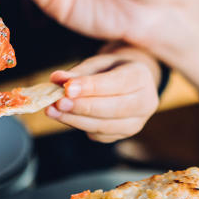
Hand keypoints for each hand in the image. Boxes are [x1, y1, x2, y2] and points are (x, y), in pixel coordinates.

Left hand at [44, 47, 159, 142]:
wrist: (130, 83)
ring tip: (52, 110)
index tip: (67, 88)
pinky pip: (99, 134)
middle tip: (58, 102)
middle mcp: (145, 102)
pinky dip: (79, 126)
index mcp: (141, 76)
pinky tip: (64, 117)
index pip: (116, 84)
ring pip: (104, 126)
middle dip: (82, 107)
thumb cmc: (112, 69)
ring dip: (75, 120)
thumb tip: (57, 78)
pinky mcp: (123, 135)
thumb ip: (79, 72)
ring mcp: (136, 122)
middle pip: (113, 109)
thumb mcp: (98, 63)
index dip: (91, 87)